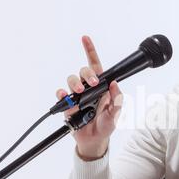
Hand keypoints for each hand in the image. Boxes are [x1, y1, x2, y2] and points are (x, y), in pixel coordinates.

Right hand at [56, 36, 122, 160]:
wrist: (94, 140)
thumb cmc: (106, 125)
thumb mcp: (116, 113)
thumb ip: (117, 99)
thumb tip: (114, 84)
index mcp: (101, 87)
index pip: (96, 66)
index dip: (90, 51)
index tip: (85, 38)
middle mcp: (88, 88)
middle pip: (84, 71)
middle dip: (87, 73)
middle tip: (93, 83)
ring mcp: (77, 96)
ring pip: (71, 80)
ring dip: (74, 83)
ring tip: (79, 92)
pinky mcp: (68, 105)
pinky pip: (61, 94)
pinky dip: (62, 94)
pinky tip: (66, 97)